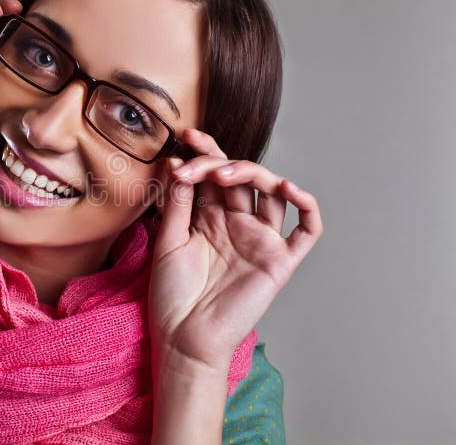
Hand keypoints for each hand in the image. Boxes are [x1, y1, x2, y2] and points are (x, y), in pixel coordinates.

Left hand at [148, 128, 322, 371]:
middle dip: (218, 162)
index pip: (214, 175)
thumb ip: (177, 202)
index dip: (204, 153)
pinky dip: (305, 206)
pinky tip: (287, 189)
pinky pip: (306, 230)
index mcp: (209, 217)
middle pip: (240, 178)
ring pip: (272, 193)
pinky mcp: (280, 261)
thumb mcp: (167, 240)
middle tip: (195, 162)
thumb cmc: (171, 294)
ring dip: (254, 174)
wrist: (183, 337)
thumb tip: (177, 162)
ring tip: (224, 174)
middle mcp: (237, 223)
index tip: (186, 136)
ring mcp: (260, 240)